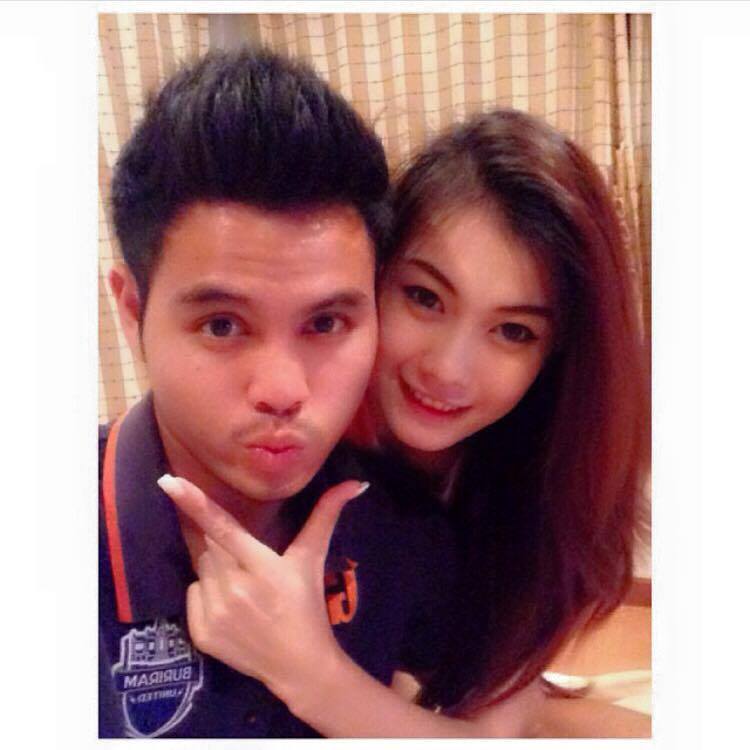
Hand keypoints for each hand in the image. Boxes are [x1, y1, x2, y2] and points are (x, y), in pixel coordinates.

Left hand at [156, 473, 368, 702]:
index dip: (195, 503)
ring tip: (244, 589)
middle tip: (251, 566)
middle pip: (213, 545)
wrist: (298, 665)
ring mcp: (216, 613)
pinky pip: (194, 592)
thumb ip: (326, 516)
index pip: (223, 528)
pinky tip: (232, 607)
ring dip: (218, 569)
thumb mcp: (312, 558)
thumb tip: (356, 483)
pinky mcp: (202, 633)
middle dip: (228, 548)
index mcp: (262, 566)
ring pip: (203, 567)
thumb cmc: (306, 605)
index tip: (169, 482)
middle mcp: (235, 589)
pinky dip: (207, 594)